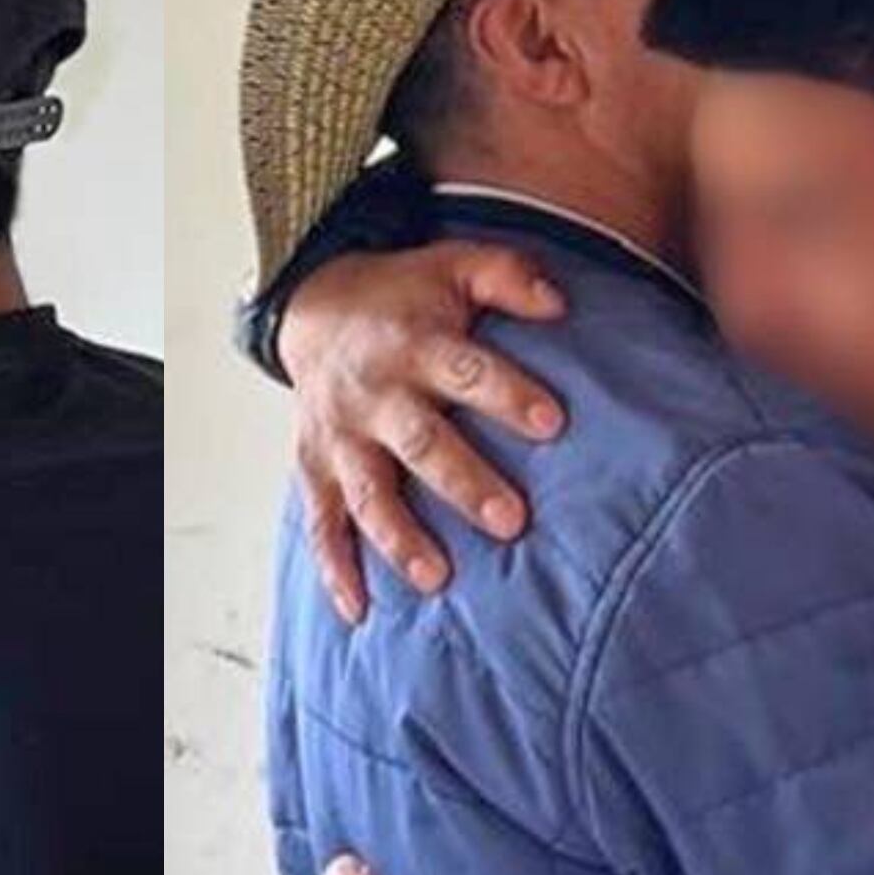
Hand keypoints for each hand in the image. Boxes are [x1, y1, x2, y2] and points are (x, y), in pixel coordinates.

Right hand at [278, 242, 571, 623]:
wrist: (312, 308)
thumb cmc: (402, 296)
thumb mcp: (452, 263)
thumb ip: (506, 276)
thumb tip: (561, 305)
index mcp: (413, 344)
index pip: (465, 371)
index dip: (507, 395)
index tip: (552, 424)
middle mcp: (374, 395)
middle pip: (420, 444)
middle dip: (463, 484)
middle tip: (512, 523)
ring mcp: (340, 439)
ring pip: (368, 495)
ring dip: (400, 539)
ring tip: (437, 580)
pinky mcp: (315, 470)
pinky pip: (320, 525)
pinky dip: (335, 570)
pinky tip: (359, 611)